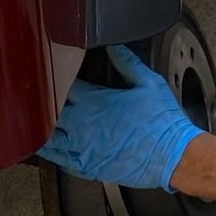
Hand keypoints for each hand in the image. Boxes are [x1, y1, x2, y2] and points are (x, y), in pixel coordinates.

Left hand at [39, 46, 200, 192]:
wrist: (174, 156)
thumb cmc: (163, 123)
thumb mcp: (149, 83)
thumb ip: (127, 62)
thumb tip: (114, 47)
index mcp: (95, 101)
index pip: (63, 85)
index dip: (57, 79)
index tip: (57, 75)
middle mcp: (83, 126)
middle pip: (48, 112)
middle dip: (44, 105)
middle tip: (42, 100)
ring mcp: (83, 149)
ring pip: (48, 140)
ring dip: (42, 132)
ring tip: (40, 125)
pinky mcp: (89, 168)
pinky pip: (60, 162)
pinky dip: (53, 155)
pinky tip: (53, 149)